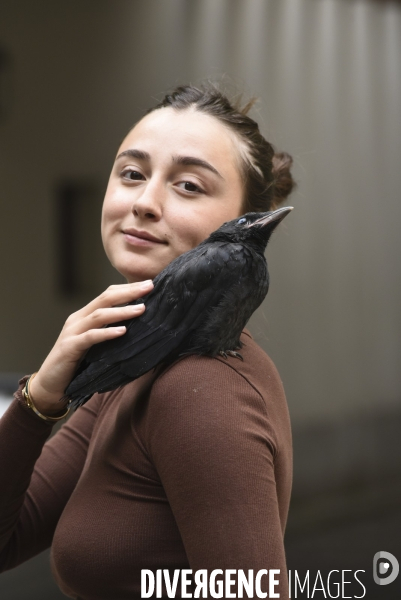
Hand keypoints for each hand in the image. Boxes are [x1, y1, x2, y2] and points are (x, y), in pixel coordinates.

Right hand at [29, 280, 153, 414]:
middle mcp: (78, 320)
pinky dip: (107, 333)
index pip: (107, 295)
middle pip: (105, 299)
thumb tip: (138, 328)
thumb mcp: (96, 345)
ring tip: (141, 309)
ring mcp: (72, 332)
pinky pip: (90, 337)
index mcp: (84, 316)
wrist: (51, 385)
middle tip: (149, 287)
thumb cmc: (77, 365)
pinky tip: (122, 331)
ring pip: (99, 315)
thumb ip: (109, 332)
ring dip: (122, 311)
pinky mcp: (69, 348)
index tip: (149, 284)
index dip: (127, 288)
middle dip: (129, 292)